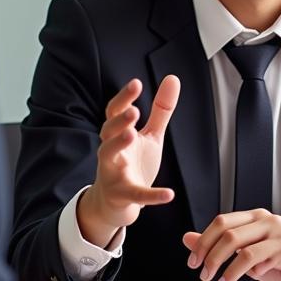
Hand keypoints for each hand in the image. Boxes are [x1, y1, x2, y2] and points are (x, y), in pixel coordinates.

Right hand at [78, 75, 179, 246]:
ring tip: (132, 134)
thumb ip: (161, 110)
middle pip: (107, 132)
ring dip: (118, 144)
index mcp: (118, 134)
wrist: (116, 202)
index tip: (136, 84)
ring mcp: (113, 173)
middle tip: (133, 111)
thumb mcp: (150, 136)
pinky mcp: (122, 195)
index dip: (124, 98)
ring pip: (108, 156)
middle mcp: (111, 151)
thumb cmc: (132, 163)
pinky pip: (136, 195)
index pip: (115, 112)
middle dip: (119, 121)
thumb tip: (172, 78)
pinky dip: (152, 195)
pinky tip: (169, 194)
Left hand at [182, 210, 280, 280]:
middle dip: (209, 254)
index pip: (222, 221)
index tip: (193, 261)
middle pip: (227, 231)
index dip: (203, 241)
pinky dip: (242, 271)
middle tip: (202, 273)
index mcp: (256, 218)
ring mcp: (279, 232)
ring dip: (223, 266)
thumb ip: (220, 248)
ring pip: (240, 244)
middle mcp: (267, 220)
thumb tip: (188, 239)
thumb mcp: (246, 258)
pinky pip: (257, 258)